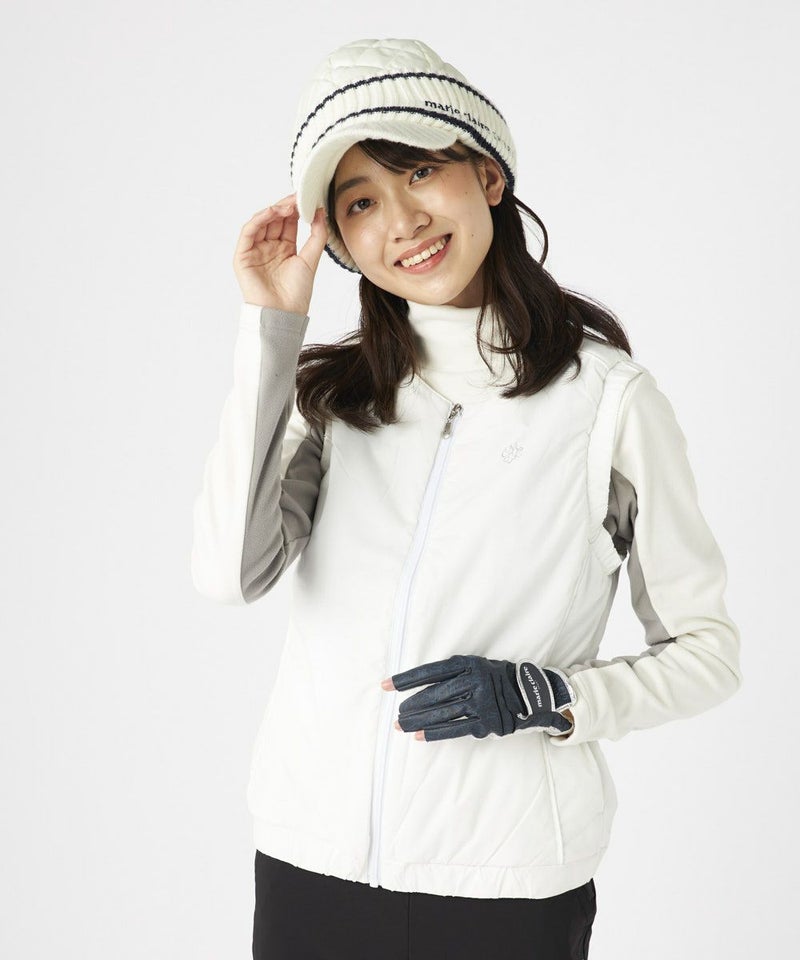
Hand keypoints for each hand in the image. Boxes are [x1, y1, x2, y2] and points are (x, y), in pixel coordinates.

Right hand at [232, 195, 327, 314]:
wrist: (284, 314)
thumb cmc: (296, 294)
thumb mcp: (311, 259)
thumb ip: (317, 235)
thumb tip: (321, 212)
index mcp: (284, 249)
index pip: (288, 223)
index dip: (296, 210)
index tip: (307, 199)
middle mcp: (269, 248)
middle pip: (274, 220)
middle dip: (285, 206)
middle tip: (297, 197)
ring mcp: (255, 251)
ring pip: (261, 223)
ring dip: (273, 211)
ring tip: (288, 205)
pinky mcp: (242, 257)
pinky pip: (248, 233)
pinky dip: (258, 220)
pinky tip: (272, 212)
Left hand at [381, 655, 574, 741]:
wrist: (533, 694)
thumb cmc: (498, 678)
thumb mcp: (478, 666)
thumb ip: (454, 673)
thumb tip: (420, 686)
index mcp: (469, 663)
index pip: (430, 671)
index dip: (406, 679)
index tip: (386, 686)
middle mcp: (475, 680)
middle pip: (434, 694)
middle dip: (411, 705)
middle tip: (396, 714)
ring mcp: (481, 701)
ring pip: (442, 712)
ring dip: (418, 720)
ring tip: (401, 726)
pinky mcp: (487, 722)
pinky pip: (456, 728)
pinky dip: (435, 733)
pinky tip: (419, 736)